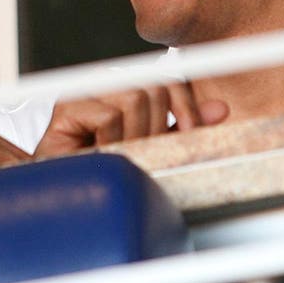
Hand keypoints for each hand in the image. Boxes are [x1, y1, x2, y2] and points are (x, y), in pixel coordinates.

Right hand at [33, 83, 228, 157]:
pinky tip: (101, 155)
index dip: (185, 106)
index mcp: (123, 92)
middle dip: (157, 127)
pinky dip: (112, 141)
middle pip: (154, 89)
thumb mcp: (154, 149)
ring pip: (134, 98)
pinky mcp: (65, 109)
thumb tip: (220, 110)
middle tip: (143, 154)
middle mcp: (103, 87)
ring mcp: (83, 95)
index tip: (191, 133)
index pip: (167, 82)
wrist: (63, 200)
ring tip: (120, 156)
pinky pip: (110, 116)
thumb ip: (182, 128)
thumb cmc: (105, 176)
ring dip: (134, 136)